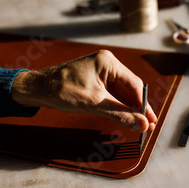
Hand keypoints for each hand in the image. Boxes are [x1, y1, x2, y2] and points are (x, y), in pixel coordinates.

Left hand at [11, 50, 156, 131]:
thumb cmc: (62, 91)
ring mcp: (101, 71)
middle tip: (148, 125)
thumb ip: (120, 114)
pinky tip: (124, 116)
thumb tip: (141, 124)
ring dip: (129, 108)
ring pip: (121, 92)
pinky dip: (118, 105)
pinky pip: (112, 93)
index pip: (133, 84)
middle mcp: (107, 63)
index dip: (143, 104)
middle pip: (130, 88)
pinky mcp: (95, 79)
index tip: (150, 120)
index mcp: (108, 62)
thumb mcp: (94, 104)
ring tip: (139, 124)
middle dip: (138, 107)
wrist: (38, 88)